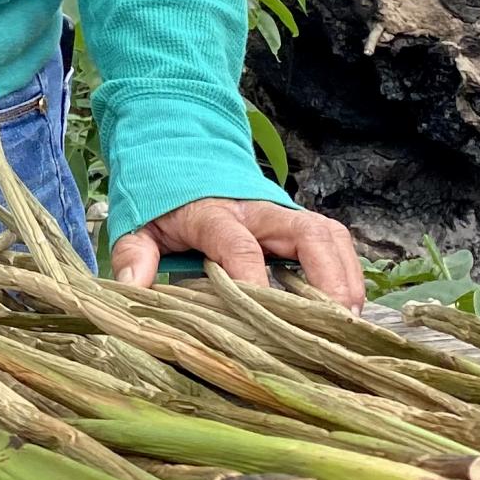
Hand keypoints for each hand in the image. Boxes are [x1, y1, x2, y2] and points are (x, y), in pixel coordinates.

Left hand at [111, 196, 365, 309]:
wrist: (178, 156)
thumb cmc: (161, 202)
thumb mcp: (137, 224)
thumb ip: (134, 253)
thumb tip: (131, 287)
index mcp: (214, 213)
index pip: (239, 246)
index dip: (253, 281)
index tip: (263, 317)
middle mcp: (258, 210)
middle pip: (306, 234)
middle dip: (327, 277)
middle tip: (335, 324)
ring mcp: (283, 214)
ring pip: (328, 235)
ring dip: (345, 277)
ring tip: (348, 324)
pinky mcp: (297, 221)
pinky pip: (333, 240)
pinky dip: (348, 271)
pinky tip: (347, 309)